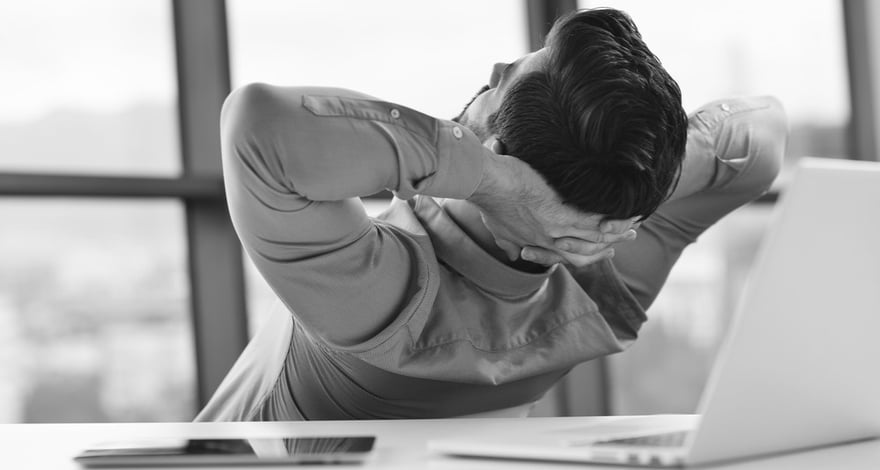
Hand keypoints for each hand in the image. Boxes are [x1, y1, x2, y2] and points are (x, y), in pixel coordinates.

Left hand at [468, 148, 637, 266]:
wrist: (485, 183)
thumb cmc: (487, 199)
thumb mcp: (497, 227)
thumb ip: (507, 240)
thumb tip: (512, 252)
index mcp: (535, 242)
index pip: (565, 254)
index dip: (583, 253)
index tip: (598, 251)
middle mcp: (549, 241)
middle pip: (586, 251)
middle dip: (608, 247)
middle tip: (626, 239)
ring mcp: (557, 229)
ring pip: (595, 238)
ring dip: (617, 233)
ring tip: (634, 227)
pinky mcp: (563, 215)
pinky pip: (596, 221)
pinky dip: (615, 218)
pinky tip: (630, 212)